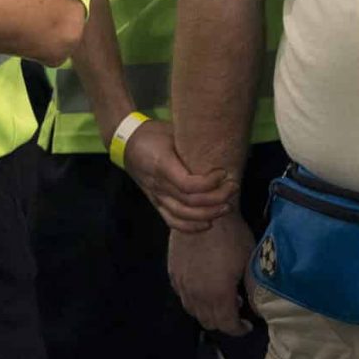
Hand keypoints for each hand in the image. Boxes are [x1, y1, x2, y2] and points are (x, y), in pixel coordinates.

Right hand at [121, 118, 237, 231]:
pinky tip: (208, 223)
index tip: (223, 172)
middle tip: (233, 188)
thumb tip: (222, 142)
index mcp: (162, 164)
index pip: (188, 184)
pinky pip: (172, 221)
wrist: (125, 142)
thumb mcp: (172, 131)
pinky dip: (191, 227)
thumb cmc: (152, 133)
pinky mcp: (155, 202)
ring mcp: (155, 196)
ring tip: (226, 206)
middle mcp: (158, 184)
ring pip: (183, 215)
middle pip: (190, 202)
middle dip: (216, 198)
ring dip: (208, 214)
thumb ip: (192, 142)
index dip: (210, 183)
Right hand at [169, 214, 254, 335]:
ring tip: (220, 297)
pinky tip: (203, 287)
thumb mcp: (250, 262)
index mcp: (219, 294)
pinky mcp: (173, 273)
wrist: (204, 212)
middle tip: (236, 308)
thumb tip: (258, 308)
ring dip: (208, 311)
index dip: (239, 329)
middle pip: (209, 322)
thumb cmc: (232, 235)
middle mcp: (197, 295)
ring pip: (193, 311)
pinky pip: (183, 296)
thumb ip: (253, 289)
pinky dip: (194, 299)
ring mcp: (182, 284)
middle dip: (224, 321)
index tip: (247, 324)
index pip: (227, 325)